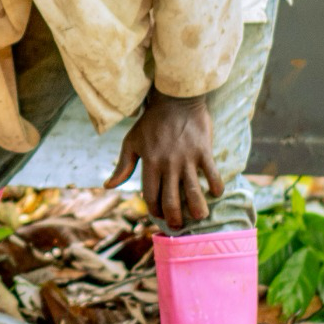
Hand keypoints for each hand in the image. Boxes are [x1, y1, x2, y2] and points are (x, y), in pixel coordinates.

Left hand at [105, 89, 221, 228]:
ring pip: (193, 193)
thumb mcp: (131, 142)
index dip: (155, 211)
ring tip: (200, 217)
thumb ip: (122, 166)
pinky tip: (216, 193)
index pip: (151, 197)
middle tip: (180, 225)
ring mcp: (187, 158)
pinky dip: (216, 187)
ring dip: (197, 210)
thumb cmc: (151, 122)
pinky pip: (212, 174)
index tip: (160, 216)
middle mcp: (168, 164)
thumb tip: (108, 186)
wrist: (175, 98)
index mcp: (149, 163)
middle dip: (175, 219)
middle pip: (171, 201)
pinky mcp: (203, 151)